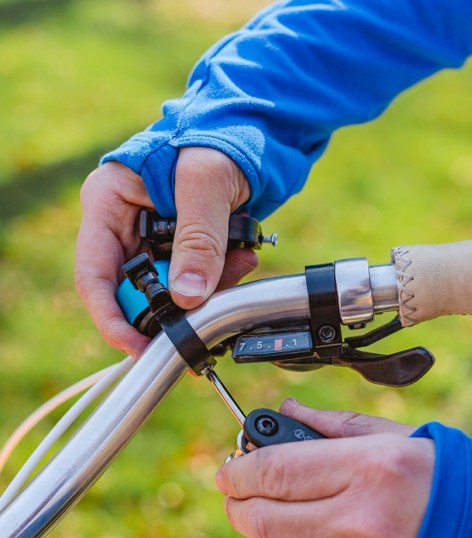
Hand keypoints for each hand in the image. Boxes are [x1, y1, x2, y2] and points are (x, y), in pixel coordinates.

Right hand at [75, 148, 256, 356]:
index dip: (112, 317)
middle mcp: (125, 226)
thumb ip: (197, 238)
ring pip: (171, 288)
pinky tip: (243, 258)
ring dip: (207, 288)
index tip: (139, 346)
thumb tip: (187, 297)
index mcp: (108, 203)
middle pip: (135, 290)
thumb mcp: (205, 183)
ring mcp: (155, 238)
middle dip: (175, 303)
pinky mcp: (183, 245)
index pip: (95, 274)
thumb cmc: (218, 139)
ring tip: (240, 262)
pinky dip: (220, 277)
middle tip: (212, 302)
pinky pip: (195, 277)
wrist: (251, 133)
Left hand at [216, 400, 433, 537]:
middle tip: (233, 489)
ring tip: (261, 501)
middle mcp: (359, 516)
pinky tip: (292, 523)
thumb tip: (286, 411)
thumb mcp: (387, 433)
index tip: (229, 469)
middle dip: (237, 503)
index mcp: (365, 467)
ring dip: (258, 524)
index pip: (278, 470)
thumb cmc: (436, 469)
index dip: (240, 471)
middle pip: (268, 519)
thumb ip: (329, 424)